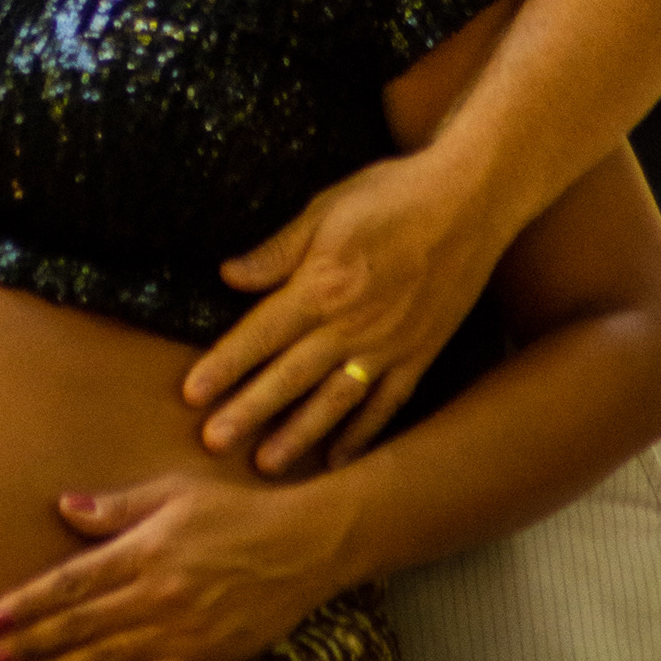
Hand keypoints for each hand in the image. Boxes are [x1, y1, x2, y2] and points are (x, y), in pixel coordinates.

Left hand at [0, 474, 356, 660]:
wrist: (302, 547)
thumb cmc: (235, 509)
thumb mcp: (174, 492)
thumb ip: (118, 506)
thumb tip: (64, 507)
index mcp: (147, 550)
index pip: (74, 583)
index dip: (30, 603)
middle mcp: (158, 595)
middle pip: (80, 626)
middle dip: (29, 645)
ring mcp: (181, 632)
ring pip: (106, 660)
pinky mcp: (203, 659)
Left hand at [183, 157, 499, 473]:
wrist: (468, 201)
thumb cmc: (391, 195)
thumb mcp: (325, 209)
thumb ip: (277, 251)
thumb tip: (229, 275)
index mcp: (321, 286)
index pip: (260, 334)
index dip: (224, 365)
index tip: (192, 394)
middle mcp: (352, 325)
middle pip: (289, 377)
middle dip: (249, 411)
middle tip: (214, 443)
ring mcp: (388, 346)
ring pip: (334, 401)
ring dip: (298, 435)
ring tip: (267, 464)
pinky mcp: (420, 354)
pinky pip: (386, 404)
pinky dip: (362, 434)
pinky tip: (339, 459)